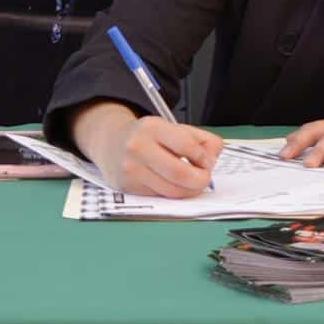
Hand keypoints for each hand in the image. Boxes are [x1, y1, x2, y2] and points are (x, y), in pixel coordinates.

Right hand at [94, 108, 226, 197]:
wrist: (110, 143)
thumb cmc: (147, 137)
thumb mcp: (172, 128)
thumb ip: (200, 139)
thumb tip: (213, 158)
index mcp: (152, 127)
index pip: (187, 146)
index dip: (204, 158)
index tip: (207, 162)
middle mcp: (138, 147)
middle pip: (180, 174)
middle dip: (201, 180)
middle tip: (205, 178)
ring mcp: (131, 169)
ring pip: (172, 191)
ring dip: (189, 190)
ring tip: (192, 182)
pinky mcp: (128, 187)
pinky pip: (160, 196)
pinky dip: (172, 193)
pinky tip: (172, 183)